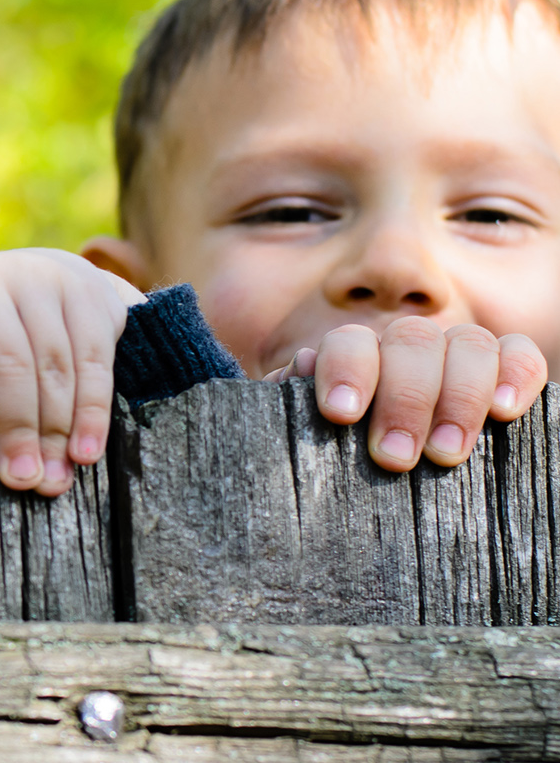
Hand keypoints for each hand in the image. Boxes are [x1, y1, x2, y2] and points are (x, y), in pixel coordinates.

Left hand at [0, 248, 146, 496]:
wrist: (31, 280)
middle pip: (7, 360)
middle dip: (16, 428)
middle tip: (21, 479)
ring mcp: (44, 280)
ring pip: (54, 365)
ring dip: (56, 431)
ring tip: (53, 479)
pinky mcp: (89, 291)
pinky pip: (95, 360)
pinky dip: (92, 412)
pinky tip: (84, 451)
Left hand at [262, 320, 547, 469]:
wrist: (386, 472)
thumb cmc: (341, 459)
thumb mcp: (308, 440)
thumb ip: (293, 408)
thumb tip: (300, 368)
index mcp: (354, 355)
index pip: (349, 342)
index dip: (346, 370)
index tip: (341, 414)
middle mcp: (406, 346)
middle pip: (412, 341)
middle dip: (404, 398)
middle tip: (393, 458)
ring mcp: (456, 354)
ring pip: (468, 343)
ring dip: (459, 397)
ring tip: (445, 455)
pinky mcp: (505, 370)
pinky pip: (520, 354)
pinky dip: (517, 374)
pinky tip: (504, 412)